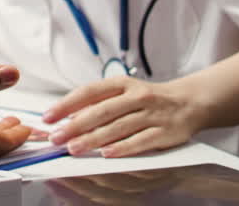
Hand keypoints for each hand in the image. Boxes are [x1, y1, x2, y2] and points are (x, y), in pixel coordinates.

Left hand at [42, 76, 205, 157]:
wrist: (189, 101)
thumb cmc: (148, 98)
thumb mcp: (123, 91)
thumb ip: (98, 102)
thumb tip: (68, 115)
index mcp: (122, 83)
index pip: (88, 92)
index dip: (67, 104)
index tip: (49, 117)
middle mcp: (136, 96)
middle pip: (101, 111)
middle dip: (75, 126)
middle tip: (57, 137)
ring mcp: (151, 114)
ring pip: (118, 127)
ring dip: (93, 139)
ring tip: (74, 148)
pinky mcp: (165, 132)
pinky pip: (141, 141)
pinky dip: (123, 147)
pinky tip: (107, 153)